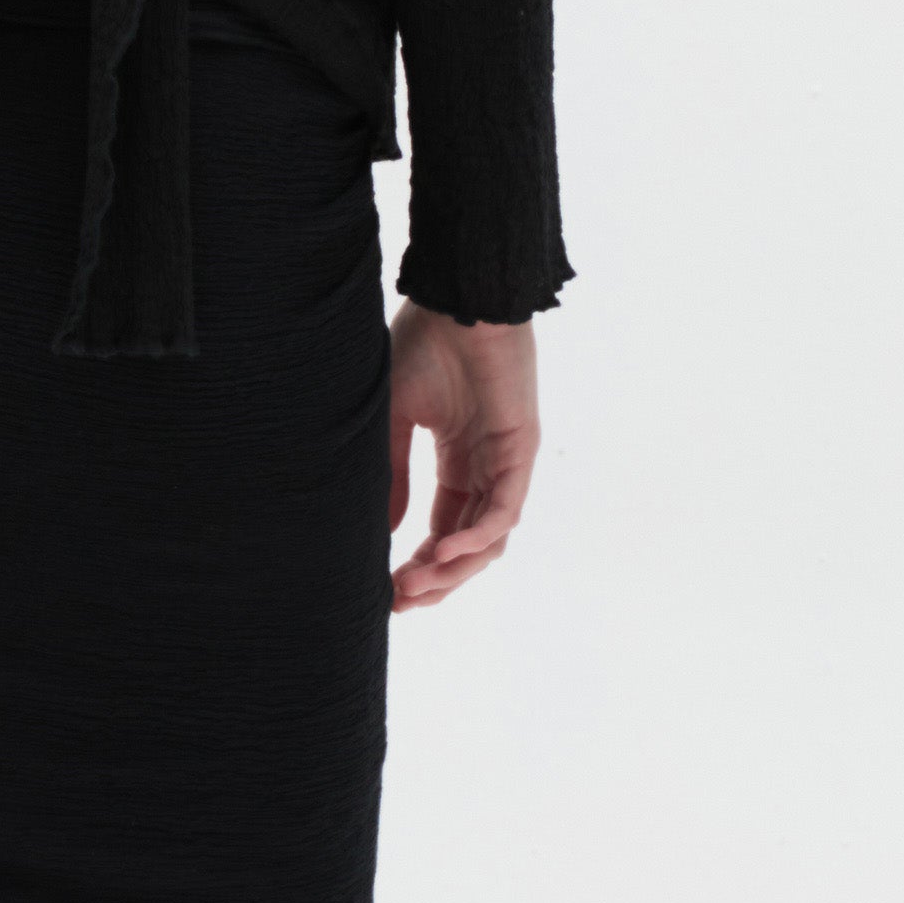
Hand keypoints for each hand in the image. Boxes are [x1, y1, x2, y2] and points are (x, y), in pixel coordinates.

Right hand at [387, 302, 538, 608]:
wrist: (457, 300)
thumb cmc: (421, 345)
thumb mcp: (392, 421)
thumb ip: (390, 476)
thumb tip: (383, 533)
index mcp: (457, 459)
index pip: (442, 529)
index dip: (418, 564)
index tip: (386, 592)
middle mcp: (484, 467)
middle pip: (466, 545)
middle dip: (434, 579)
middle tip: (398, 601)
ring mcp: (505, 461)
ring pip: (487, 539)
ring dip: (452, 569)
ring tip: (414, 584)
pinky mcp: (520, 450)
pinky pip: (503, 512)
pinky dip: (474, 538)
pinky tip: (441, 554)